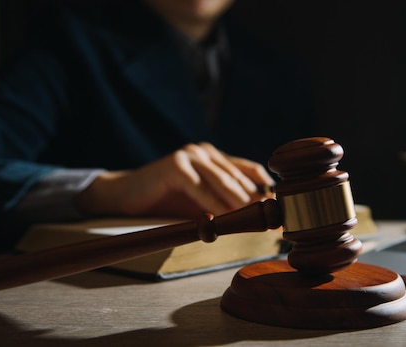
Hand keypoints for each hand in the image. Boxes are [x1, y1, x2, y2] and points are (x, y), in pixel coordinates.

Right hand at [74, 142, 274, 217]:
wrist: (126, 196)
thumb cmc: (165, 201)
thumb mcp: (201, 202)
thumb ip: (224, 203)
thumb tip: (257, 218)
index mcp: (215, 158)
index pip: (249, 171)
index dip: (266, 190)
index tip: (280, 209)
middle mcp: (205, 152)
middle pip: (238, 177)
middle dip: (256, 200)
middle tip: (271, 218)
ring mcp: (190, 155)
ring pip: (222, 181)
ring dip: (239, 202)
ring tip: (254, 219)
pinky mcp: (175, 166)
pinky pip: (200, 188)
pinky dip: (213, 204)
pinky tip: (224, 217)